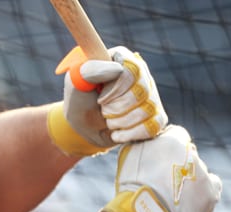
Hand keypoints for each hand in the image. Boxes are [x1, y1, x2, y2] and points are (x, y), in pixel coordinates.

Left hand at [48, 46, 168, 155]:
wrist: (83, 128)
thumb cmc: (79, 101)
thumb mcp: (75, 83)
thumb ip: (90, 70)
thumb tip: (118, 68)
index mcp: (121, 57)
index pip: (131, 70)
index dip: (115, 90)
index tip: (99, 99)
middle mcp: (141, 73)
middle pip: (141, 91)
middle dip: (116, 108)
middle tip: (102, 109)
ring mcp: (151, 94)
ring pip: (148, 110)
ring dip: (120, 122)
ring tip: (108, 120)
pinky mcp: (155, 115)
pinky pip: (154, 126)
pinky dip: (131, 134)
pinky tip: (117, 133)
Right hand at [102, 125, 221, 211]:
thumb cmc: (131, 185)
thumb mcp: (128, 154)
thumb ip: (142, 141)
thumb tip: (147, 139)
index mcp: (171, 140)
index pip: (174, 133)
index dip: (165, 146)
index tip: (156, 157)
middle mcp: (191, 153)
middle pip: (186, 153)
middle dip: (176, 162)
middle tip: (160, 178)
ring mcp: (203, 173)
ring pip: (197, 170)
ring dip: (187, 178)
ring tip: (170, 194)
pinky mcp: (211, 193)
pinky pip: (211, 186)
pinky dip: (202, 191)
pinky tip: (188, 199)